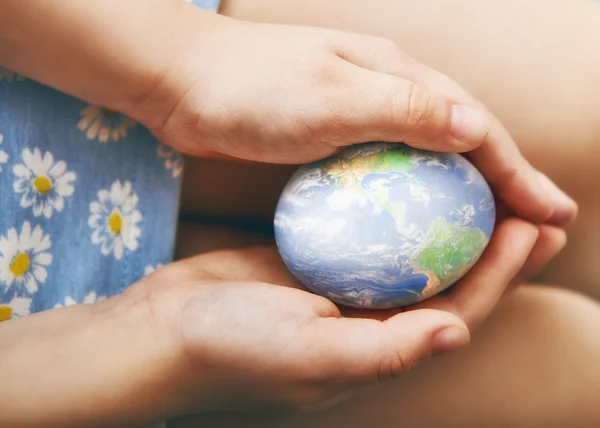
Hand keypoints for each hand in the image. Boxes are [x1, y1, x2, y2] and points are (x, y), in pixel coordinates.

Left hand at [127, 7, 576, 227]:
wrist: (183, 81)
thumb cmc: (250, 89)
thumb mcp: (330, 99)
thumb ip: (403, 111)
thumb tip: (474, 131)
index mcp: (397, 75)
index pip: (474, 128)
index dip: (518, 172)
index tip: (553, 213)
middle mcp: (388, 90)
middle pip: (462, 140)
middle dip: (506, 181)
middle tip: (542, 226)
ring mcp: (360, 112)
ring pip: (430, 156)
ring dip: (466, 190)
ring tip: (495, 229)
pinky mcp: (333, 134)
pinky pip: (392, 168)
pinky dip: (418, 193)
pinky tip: (422, 218)